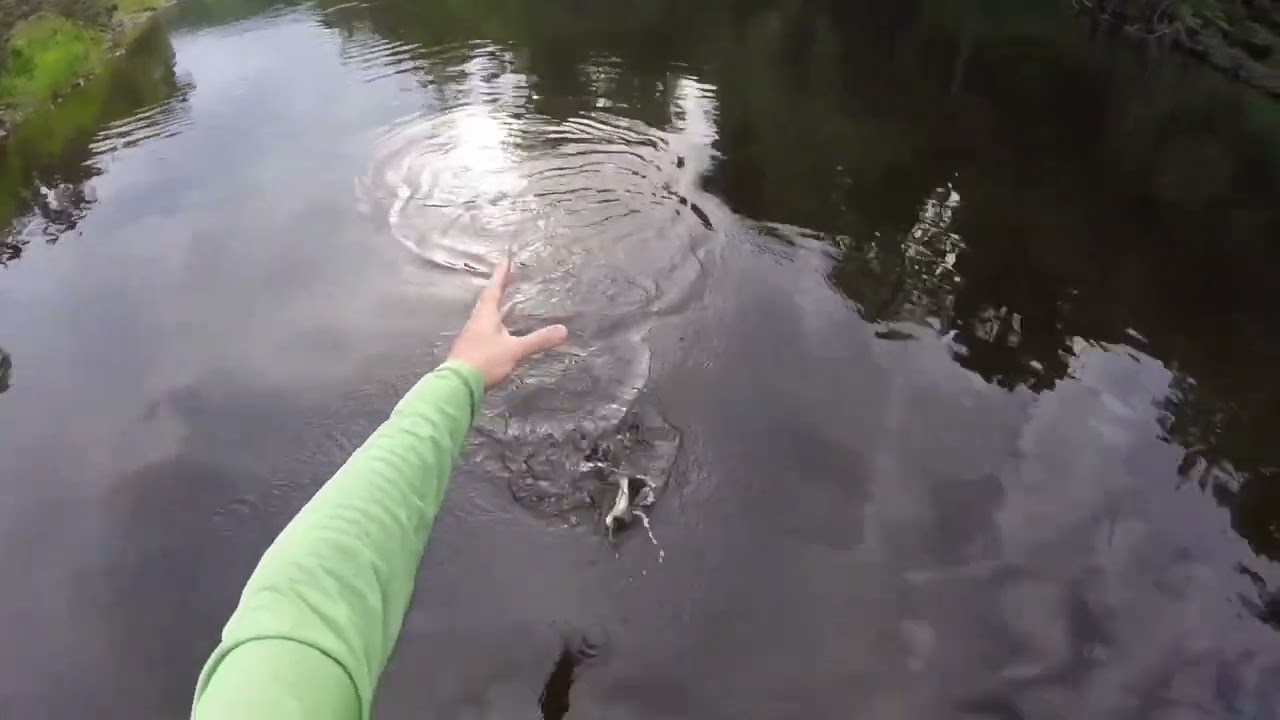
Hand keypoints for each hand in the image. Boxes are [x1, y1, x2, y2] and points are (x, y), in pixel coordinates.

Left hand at [447, 260, 567, 388]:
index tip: (505, 261)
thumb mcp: (514, 350)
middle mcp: (477, 322)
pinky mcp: (472, 350)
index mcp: (485, 316)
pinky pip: (487, 332)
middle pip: (489, 302)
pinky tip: (503, 333)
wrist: (458, 385)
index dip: (500, 276)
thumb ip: (538, 340)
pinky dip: (497, 327)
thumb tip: (564, 330)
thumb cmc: (484, 361)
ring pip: (487, 317)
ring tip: (509, 304)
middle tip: (509, 280)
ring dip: (498, 309)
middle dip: (499, 291)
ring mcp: (472, 337)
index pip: (493, 290)